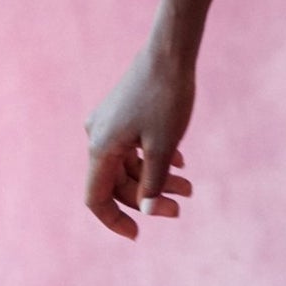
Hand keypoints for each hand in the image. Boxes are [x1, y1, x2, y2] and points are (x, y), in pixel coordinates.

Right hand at [84, 42, 196, 239]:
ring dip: (156, 178)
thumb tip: (147, 209)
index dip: (114, 220)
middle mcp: (98, 136)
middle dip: (148, 197)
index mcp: (100, 148)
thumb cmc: (166, 97)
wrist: (171, 50)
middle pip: (118, 182)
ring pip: (129, 164)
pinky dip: (154, 158)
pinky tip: (179, 162)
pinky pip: (134, 146)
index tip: (137, 234)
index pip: (96, 199)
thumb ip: (152, 182)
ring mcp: (109, 122)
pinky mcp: (123, 111)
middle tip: (181, 205)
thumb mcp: (163, 146)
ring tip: (189, 186)